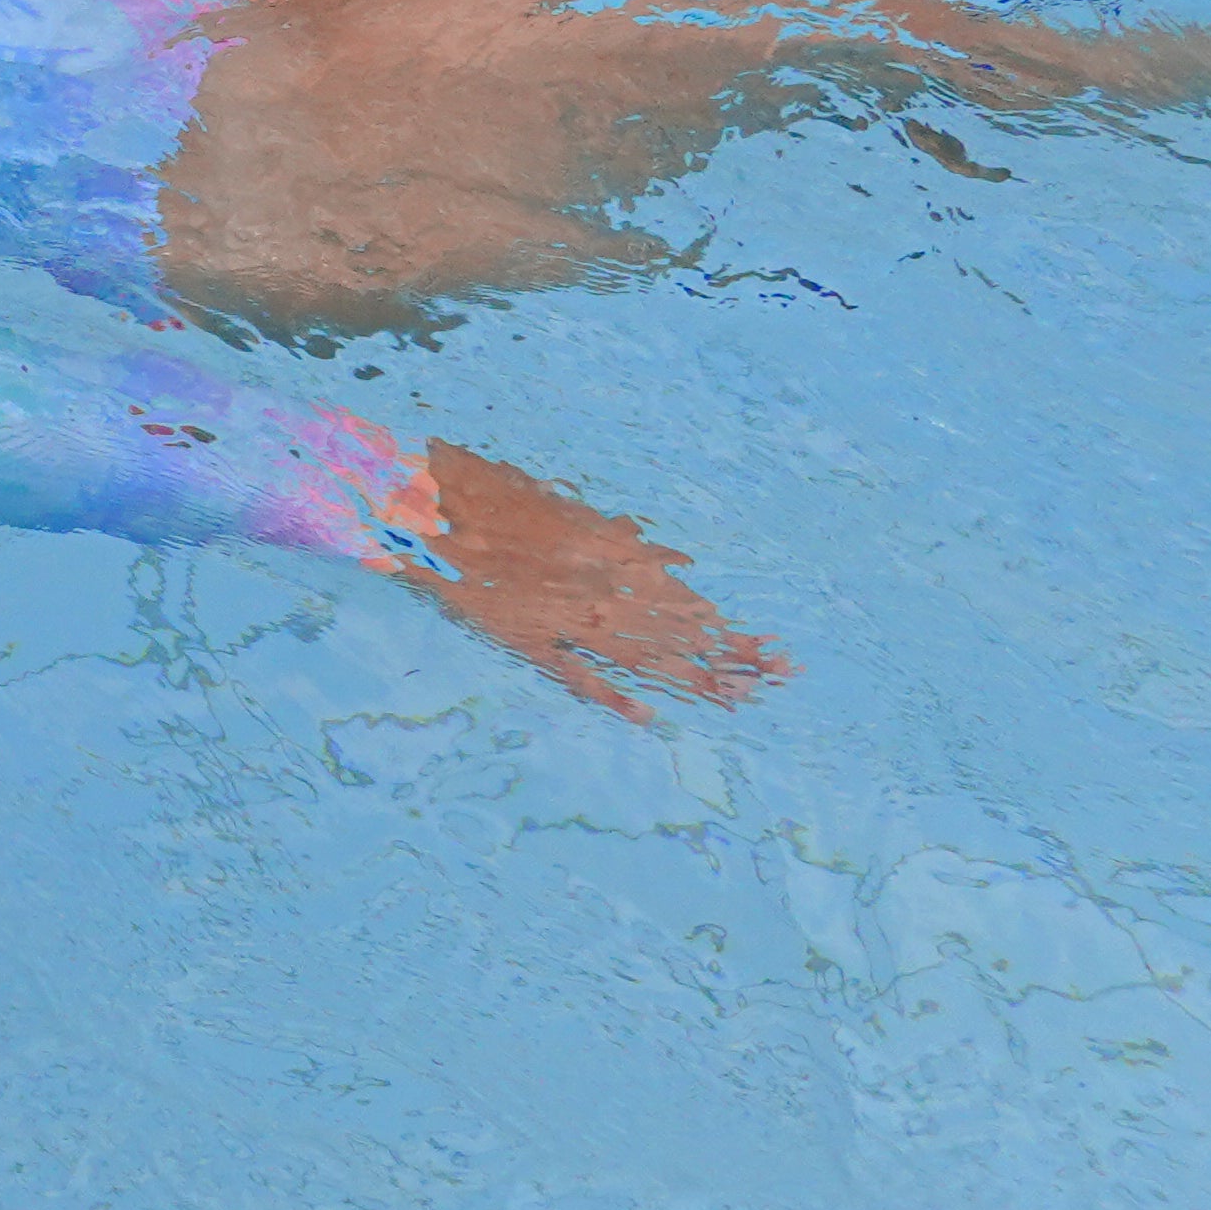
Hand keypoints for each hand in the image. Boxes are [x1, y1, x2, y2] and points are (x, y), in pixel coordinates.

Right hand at [398, 442, 785, 719]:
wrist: (431, 504)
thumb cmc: (494, 492)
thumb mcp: (565, 505)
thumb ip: (617, 535)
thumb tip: (670, 557)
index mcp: (610, 552)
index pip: (683, 599)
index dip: (725, 628)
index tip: (764, 647)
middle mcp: (600, 588)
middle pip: (677, 632)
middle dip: (730, 656)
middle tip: (779, 677)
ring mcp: (565, 618)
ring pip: (642, 657)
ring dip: (690, 679)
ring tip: (736, 701)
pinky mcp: (527, 640)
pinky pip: (577, 673)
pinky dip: (612, 697)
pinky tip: (646, 717)